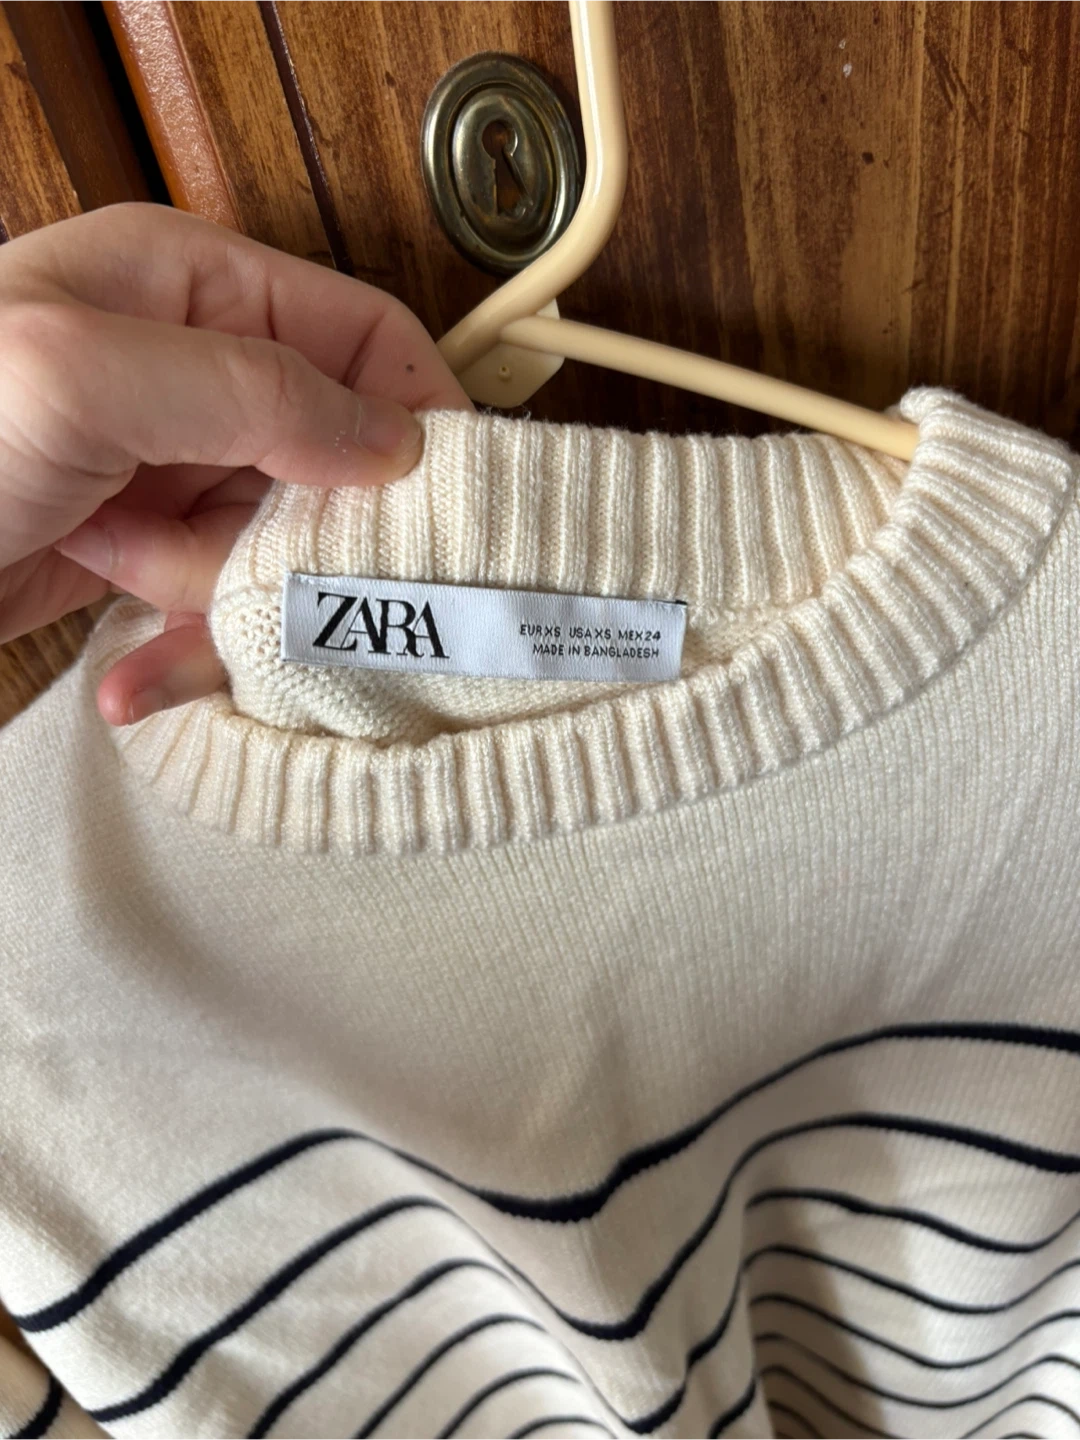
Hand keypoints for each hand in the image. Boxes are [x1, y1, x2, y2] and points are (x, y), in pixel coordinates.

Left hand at [0, 202, 471, 723]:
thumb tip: (394, 442)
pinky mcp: (139, 552)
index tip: (450, 502)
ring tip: (128, 586)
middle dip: (300, 534)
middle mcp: (186, 373)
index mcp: (185, 285)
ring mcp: (164, 469)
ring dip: (223, 599)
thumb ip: (257, 391)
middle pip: (329, 461)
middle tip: (248, 567)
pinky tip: (131, 676)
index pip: (356, 333)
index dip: (414, 412)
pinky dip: (185, 651)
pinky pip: (216, 607)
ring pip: (276, 549)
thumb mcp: (89, 377)